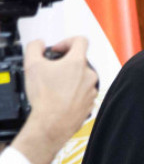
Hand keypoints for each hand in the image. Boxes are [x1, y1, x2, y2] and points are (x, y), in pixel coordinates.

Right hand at [12, 37, 98, 163]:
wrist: (53, 122)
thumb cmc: (46, 98)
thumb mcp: (32, 65)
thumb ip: (34, 47)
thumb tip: (39, 44)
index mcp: (78, 63)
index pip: (80, 41)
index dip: (67, 41)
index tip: (58, 50)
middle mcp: (90, 75)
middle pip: (80, 61)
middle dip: (65, 63)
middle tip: (51, 71)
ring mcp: (92, 90)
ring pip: (82, 78)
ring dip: (70, 78)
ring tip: (55, 87)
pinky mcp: (91, 102)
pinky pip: (83, 92)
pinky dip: (73, 92)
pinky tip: (61, 98)